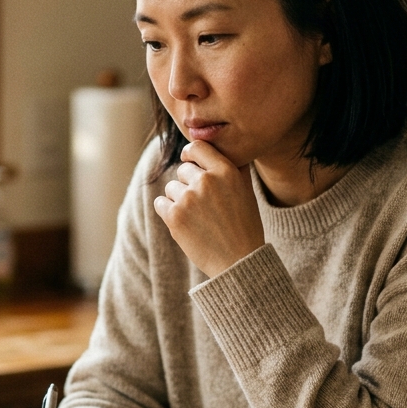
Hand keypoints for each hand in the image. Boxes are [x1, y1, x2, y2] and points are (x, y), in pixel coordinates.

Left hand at [153, 140, 264, 277]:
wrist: (238, 261)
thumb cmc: (244, 226)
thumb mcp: (246, 191)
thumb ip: (234, 167)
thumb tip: (223, 148)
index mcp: (226, 171)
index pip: (197, 147)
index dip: (190, 154)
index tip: (189, 161)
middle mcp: (206, 181)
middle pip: (183, 169)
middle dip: (189, 183)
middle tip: (203, 204)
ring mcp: (188, 198)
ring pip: (171, 187)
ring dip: (178, 199)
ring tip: (197, 217)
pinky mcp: (174, 216)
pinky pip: (160, 203)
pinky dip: (168, 211)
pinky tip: (184, 222)